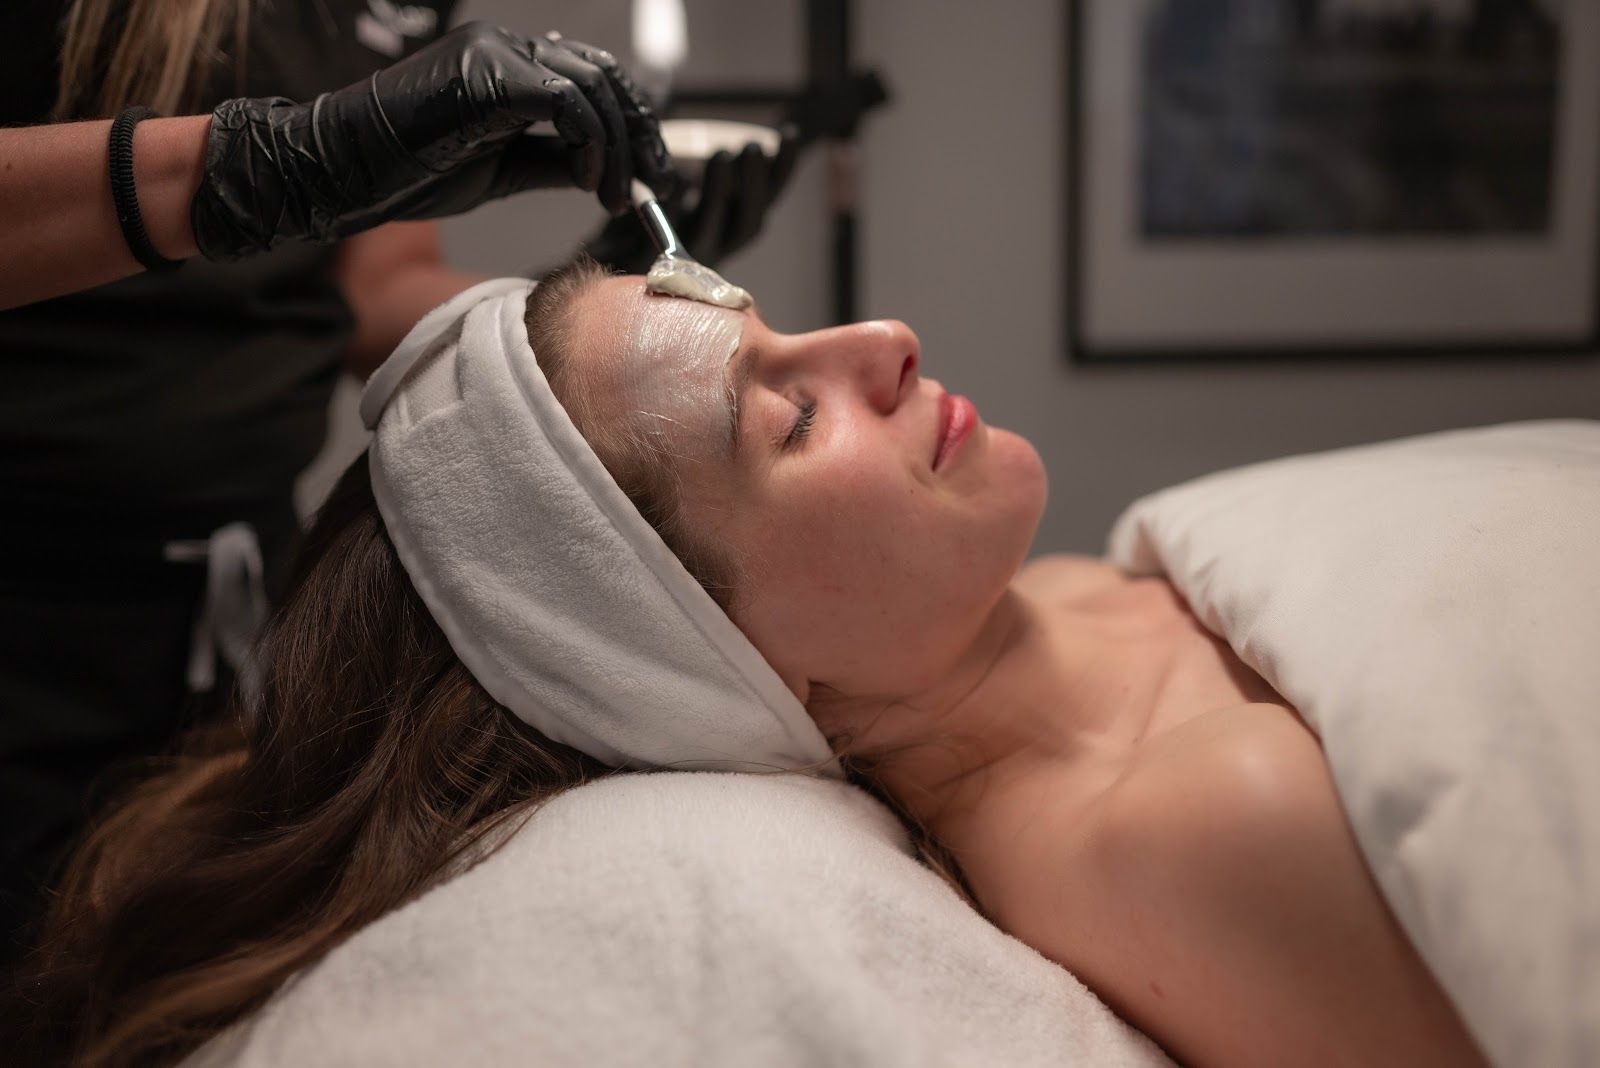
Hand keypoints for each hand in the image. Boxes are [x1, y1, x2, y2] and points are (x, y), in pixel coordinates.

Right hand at [191, 22, 672, 260]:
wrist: (346, 171)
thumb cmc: (411, 172)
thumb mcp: (505, 172)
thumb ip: (555, 162)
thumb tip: (608, 173)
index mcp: (508, 64)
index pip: (591, 77)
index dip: (631, 122)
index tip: (651, 171)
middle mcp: (506, 46)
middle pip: (602, 77)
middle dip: (639, 134)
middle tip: (656, 183)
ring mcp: (497, 53)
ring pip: (591, 86)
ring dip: (618, 147)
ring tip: (618, 194)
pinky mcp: (489, 75)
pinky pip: (565, 102)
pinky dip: (590, 143)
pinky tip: (591, 180)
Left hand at [583, 131, 799, 273]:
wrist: (593, 251)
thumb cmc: (628, 205)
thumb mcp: (651, 163)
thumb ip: (663, 130)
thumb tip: (662, 78)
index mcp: (728, 218)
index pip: (766, 193)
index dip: (782, 165)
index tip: (788, 131)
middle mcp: (719, 241)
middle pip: (753, 216)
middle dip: (760, 180)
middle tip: (755, 145)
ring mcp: (695, 258)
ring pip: (726, 230)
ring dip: (729, 191)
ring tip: (726, 154)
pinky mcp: (665, 267)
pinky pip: (683, 241)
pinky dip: (687, 212)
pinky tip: (686, 185)